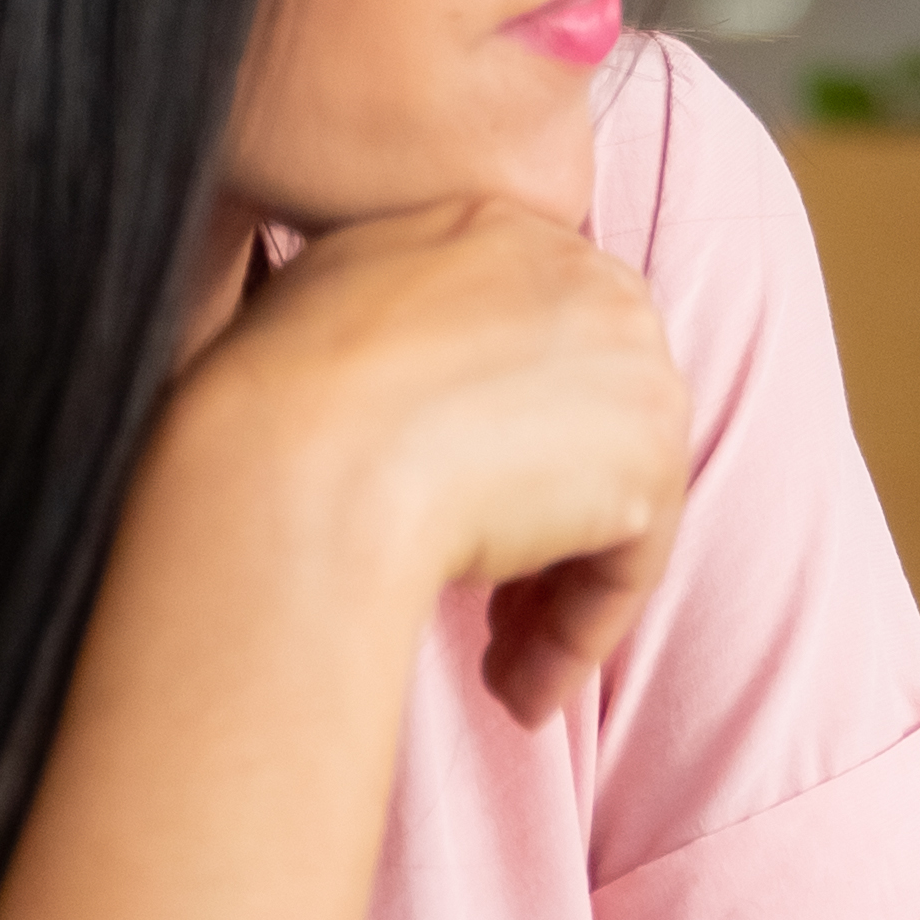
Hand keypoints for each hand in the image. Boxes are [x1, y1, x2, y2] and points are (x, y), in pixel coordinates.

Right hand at [173, 200, 690, 720]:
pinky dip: (576, 639)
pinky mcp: (652, 466)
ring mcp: (635, 370)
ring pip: (614, 498)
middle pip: (592, 420)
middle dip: (547, 517)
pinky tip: (513, 693)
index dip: (504, 438)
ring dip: (555, 590)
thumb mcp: (326, 302)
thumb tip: (418, 388)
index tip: (458, 506)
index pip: (541, 345)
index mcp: (506, 226)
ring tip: (494, 664)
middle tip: (488, 607)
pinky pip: (627, 570)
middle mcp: (592, 281)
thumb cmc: (267, 400)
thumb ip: (401, 318)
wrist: (291, 460)